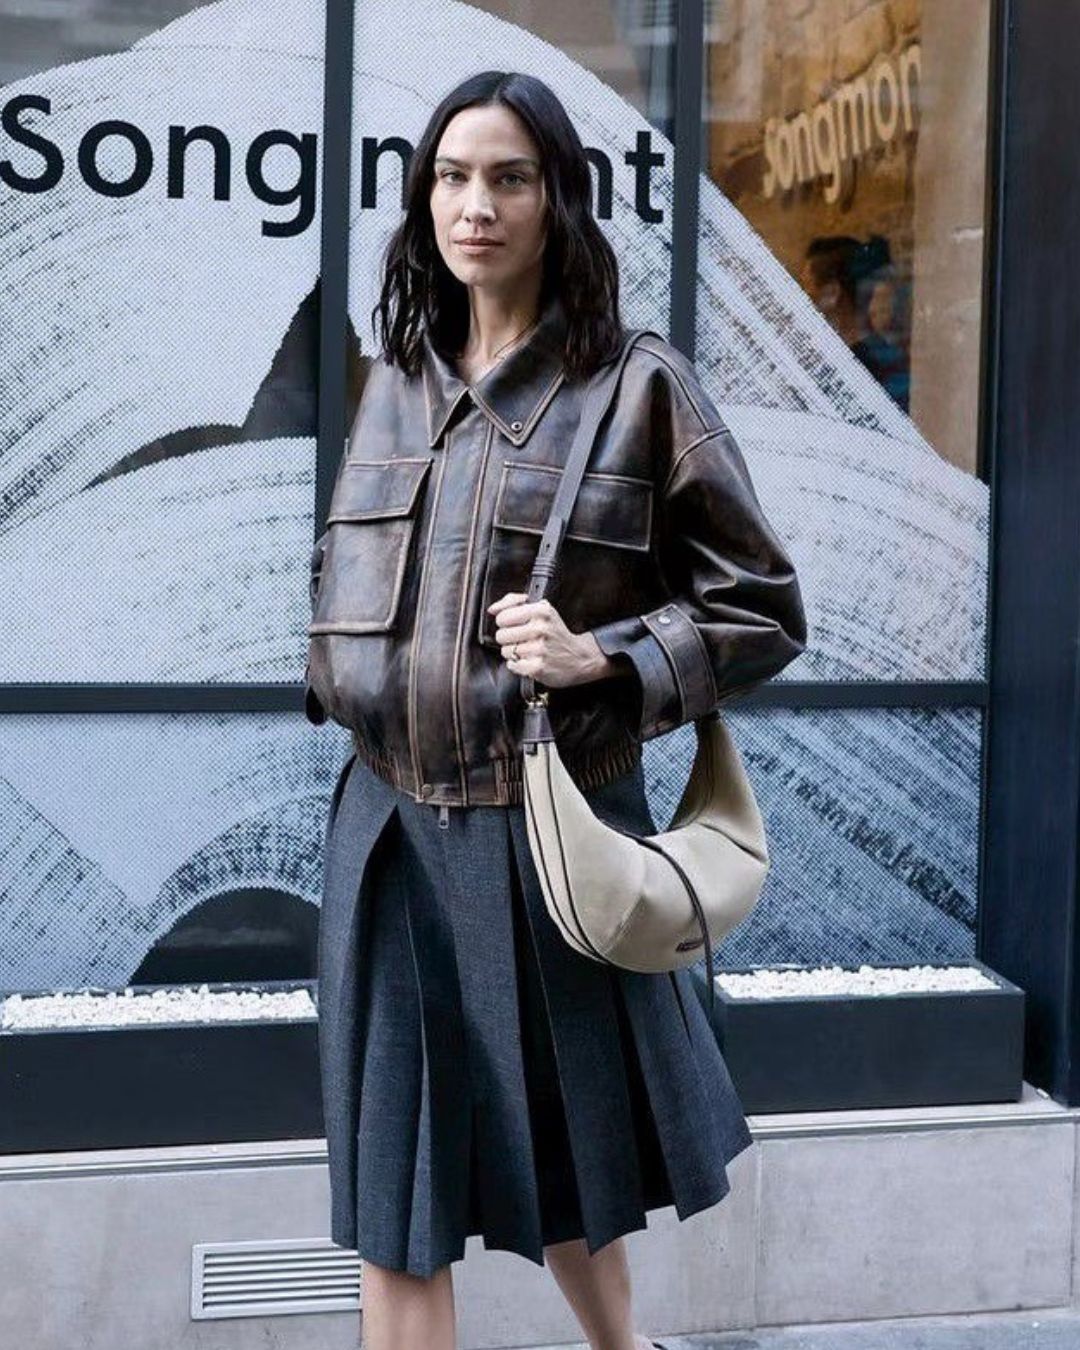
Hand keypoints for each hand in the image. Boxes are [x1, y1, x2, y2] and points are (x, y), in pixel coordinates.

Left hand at [487, 592, 619, 686]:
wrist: (580, 657)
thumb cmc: (556, 633)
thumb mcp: (542, 609)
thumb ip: (514, 602)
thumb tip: (492, 609)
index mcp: (541, 611)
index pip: (502, 617)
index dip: (506, 622)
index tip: (515, 625)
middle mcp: (541, 628)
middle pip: (501, 636)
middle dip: (509, 639)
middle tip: (522, 639)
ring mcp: (539, 649)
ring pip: (506, 651)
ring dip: (514, 653)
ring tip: (528, 650)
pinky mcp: (538, 667)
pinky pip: (512, 665)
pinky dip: (517, 665)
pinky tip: (529, 660)